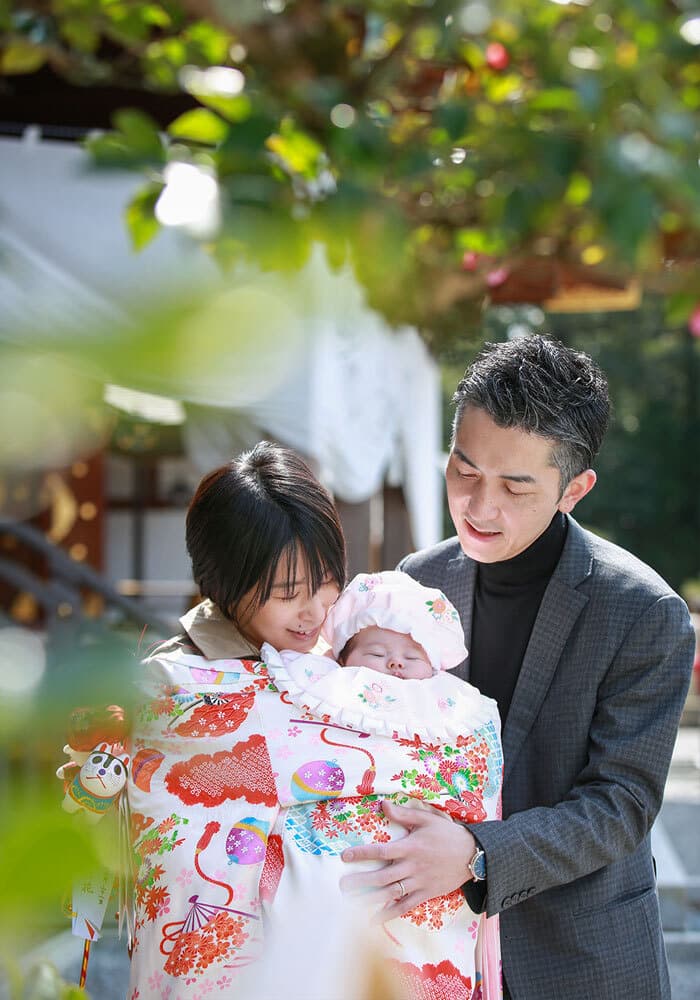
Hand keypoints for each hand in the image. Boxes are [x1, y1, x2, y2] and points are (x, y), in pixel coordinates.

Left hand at [339, 800, 475, 919]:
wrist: (473, 854)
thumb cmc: (447, 833)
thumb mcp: (426, 819)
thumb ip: (403, 814)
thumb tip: (383, 805)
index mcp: (411, 847)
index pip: (382, 851)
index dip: (362, 854)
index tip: (345, 856)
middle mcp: (412, 867)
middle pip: (383, 876)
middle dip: (361, 881)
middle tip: (342, 885)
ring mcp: (419, 882)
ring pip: (391, 893)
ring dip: (370, 899)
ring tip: (351, 903)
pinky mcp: (426, 894)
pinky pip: (405, 906)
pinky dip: (389, 914)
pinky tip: (373, 919)